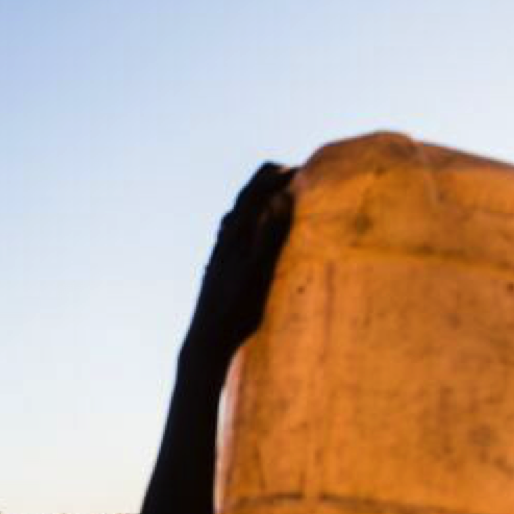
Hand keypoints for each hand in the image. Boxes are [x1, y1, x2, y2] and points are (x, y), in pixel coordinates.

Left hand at [181, 162, 294, 370]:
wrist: (207, 341)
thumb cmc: (236, 310)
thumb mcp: (260, 272)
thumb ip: (272, 234)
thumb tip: (283, 196)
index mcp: (236, 233)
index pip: (256, 188)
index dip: (281, 174)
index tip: (306, 171)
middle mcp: (224, 237)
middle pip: (246, 196)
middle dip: (271, 182)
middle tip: (297, 179)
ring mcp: (220, 252)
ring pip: (238, 213)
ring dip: (260, 200)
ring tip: (282, 199)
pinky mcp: (219, 267)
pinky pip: (234, 232)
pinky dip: (250, 221)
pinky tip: (255, 235)